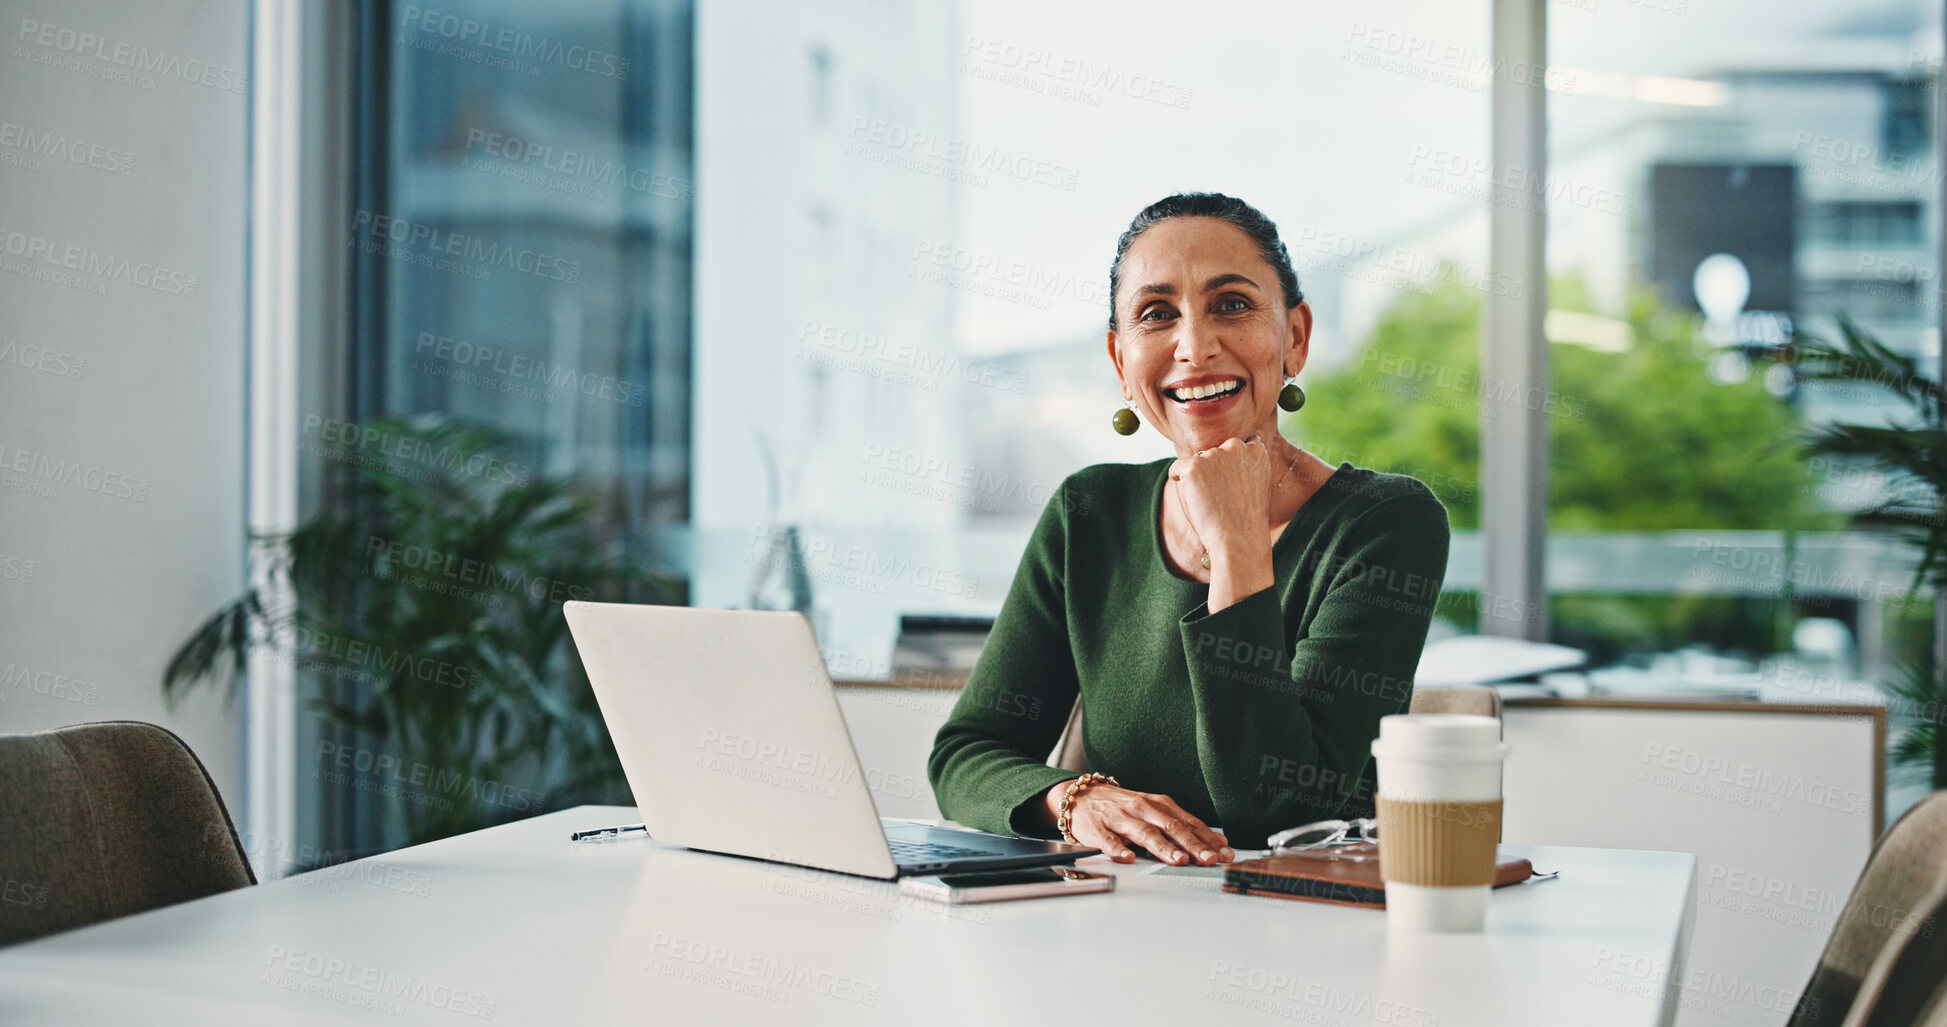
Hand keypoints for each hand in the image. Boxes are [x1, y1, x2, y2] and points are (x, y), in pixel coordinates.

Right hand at [1045, 781, 1233, 865]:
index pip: (1189, 823)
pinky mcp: (1099, 829)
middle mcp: (1143, 809)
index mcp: (1160, 806)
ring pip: (1145, 833)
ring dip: (1163, 847)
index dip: (1208, 839)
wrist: (1083, 796)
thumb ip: (1183, 826)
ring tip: (1178, 860)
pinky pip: (1109, 840)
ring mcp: (1121, 818)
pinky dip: (1118, 849)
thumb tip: (1217, 842)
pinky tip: (1127, 858)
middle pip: (1172, 827)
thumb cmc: (1124, 808)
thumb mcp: (1156, 811)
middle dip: (1192, 844)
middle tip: (1209, 859)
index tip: (1225, 853)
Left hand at [1168, 435, 1276, 561]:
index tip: (1230, 484)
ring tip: (1211, 501)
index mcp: (1256, 451)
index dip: (1229, 465)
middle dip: (1212, 469)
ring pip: (1197, 461)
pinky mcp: (1193, 466)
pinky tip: (1192, 496)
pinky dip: (1178, 479)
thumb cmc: (1247, 519)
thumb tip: (1223, 455)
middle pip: (1214, 452)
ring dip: (1198, 477)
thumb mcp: (1257, 485)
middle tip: (1220, 496)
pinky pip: (1177, 467)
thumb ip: (1244, 465)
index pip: (1237, 446)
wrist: (1239, 539)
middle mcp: (1236, 447)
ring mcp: (1214, 454)